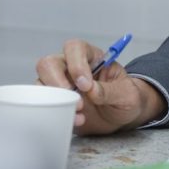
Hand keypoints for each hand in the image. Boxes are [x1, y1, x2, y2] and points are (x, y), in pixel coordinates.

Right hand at [36, 39, 165, 134]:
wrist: (123, 118)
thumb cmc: (127, 98)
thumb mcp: (128, 94)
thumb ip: (110, 90)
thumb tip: (90, 90)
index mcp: (89, 57)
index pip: (74, 48)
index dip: (76, 63)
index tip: (85, 84)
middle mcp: (69, 67)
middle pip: (48, 63)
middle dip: (57, 82)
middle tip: (76, 100)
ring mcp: (60, 83)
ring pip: (41, 82)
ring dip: (56, 100)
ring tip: (79, 113)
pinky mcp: (56, 101)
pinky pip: (45, 104)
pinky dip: (58, 113)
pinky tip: (77, 120)